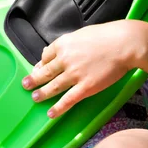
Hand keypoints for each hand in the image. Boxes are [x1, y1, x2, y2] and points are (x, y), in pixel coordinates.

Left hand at [22, 21, 136, 117]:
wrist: (122, 44)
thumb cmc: (104, 36)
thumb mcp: (80, 34)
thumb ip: (67, 43)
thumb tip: (55, 50)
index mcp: (62, 44)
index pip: (46, 56)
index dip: (41, 64)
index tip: (38, 69)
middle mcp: (65, 59)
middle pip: (45, 72)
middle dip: (33, 79)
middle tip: (25, 85)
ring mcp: (74, 74)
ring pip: (53, 86)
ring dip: (42, 93)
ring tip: (34, 98)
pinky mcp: (85, 87)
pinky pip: (68, 100)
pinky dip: (58, 108)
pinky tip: (51, 113)